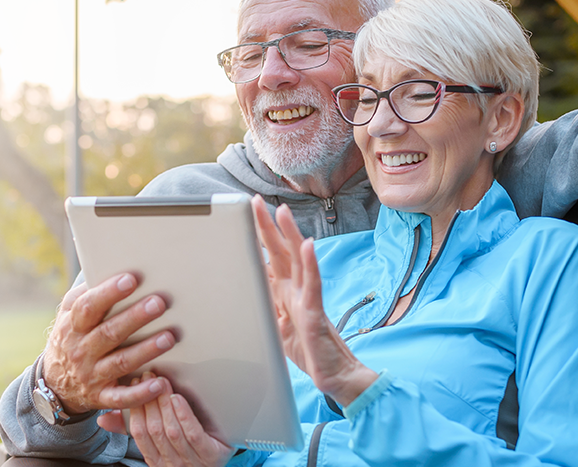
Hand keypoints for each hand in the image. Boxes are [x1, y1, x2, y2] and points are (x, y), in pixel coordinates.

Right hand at [42, 274, 174, 413]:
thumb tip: (103, 267)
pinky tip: (160, 383)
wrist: (54, 384)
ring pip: (121, 362)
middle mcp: (81, 351)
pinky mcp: (102, 397)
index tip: (131, 279)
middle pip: (109, 333)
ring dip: (146, 350)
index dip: (108, 293)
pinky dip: (141, 393)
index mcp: (73, 327)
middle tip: (158, 303)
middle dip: (135, 318)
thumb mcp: (67, 317)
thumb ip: (83, 296)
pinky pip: (122, 398)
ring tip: (169, 337)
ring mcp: (92, 375)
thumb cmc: (70, 339)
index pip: (88, 307)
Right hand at [105, 373, 232, 466]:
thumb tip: (103, 418)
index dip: (134, 408)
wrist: (221, 458)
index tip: (134, 385)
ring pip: (172, 431)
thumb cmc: (187, 444)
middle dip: (149, 401)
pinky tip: (178, 399)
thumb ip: (131, 426)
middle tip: (148, 376)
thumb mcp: (158, 438)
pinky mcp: (211, 455)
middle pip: (154, 430)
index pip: (138, 433)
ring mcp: (192, 461)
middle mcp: (171, 463)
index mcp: (155, 459)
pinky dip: (184, 416)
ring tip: (162, 383)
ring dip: (165, 405)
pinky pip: (193, 435)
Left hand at [252, 196, 376, 404]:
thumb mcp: (275, 325)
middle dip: (267, 226)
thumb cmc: (307, 350)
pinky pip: (313, 284)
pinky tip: (308, 246)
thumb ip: (263, 305)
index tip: (245, 215)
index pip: (269, 259)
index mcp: (284, 293)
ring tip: (283, 212)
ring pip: (298, 260)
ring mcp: (307, 298)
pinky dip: (310, 263)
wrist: (333, 376)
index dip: (257, 238)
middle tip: (255, 201)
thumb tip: (244, 289)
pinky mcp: (315, 312)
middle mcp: (296, 290)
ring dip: (290, 235)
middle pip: (280, 251)